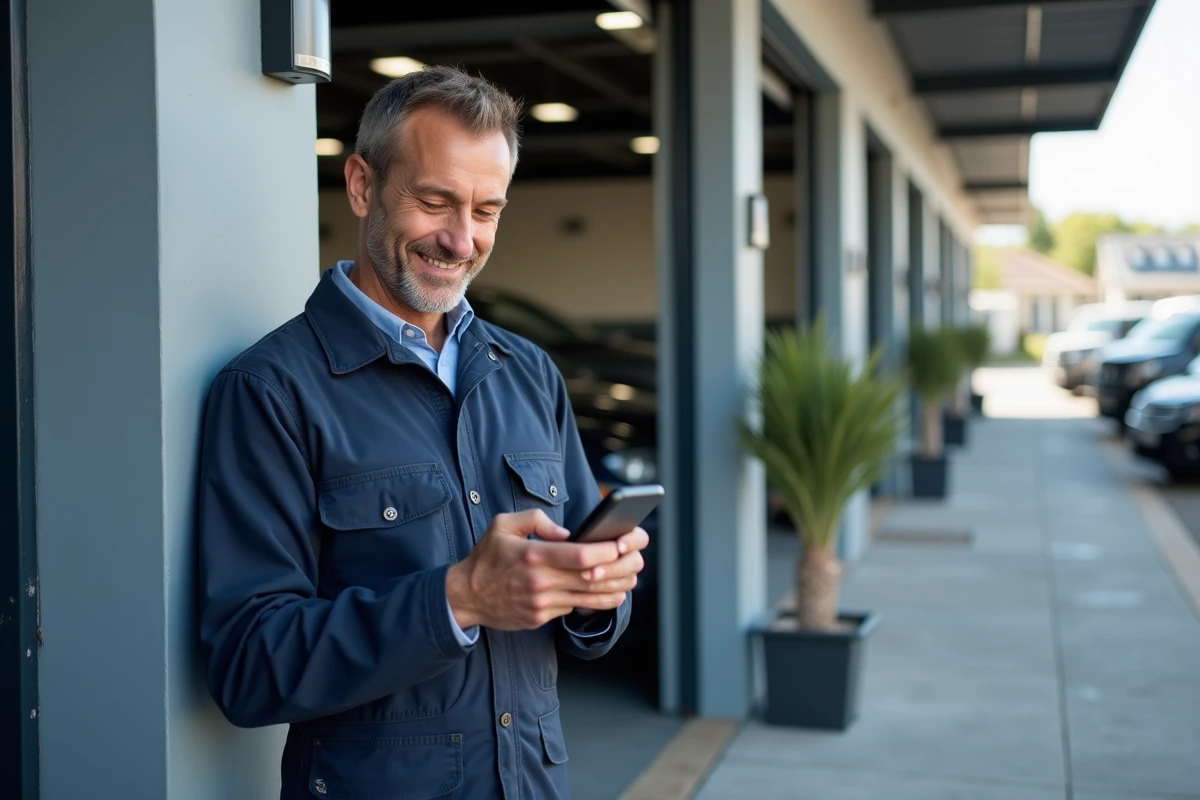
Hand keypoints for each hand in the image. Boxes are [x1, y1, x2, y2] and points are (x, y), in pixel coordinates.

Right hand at [445, 510, 633, 630]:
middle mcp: (540, 582)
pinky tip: (611, 592)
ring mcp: (541, 603)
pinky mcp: (541, 618)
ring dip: (616, 588)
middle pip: (591, 578)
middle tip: (637, 560)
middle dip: (620, 568)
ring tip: (632, 577)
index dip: (606, 552)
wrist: (466, 596)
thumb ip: (536, 520)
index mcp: (532, 555)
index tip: (622, 544)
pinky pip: (575, 608)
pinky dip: (596, 601)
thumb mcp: (503, 525)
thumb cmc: (487, 557)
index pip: (579, 556)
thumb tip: (568, 534)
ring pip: (589, 598)